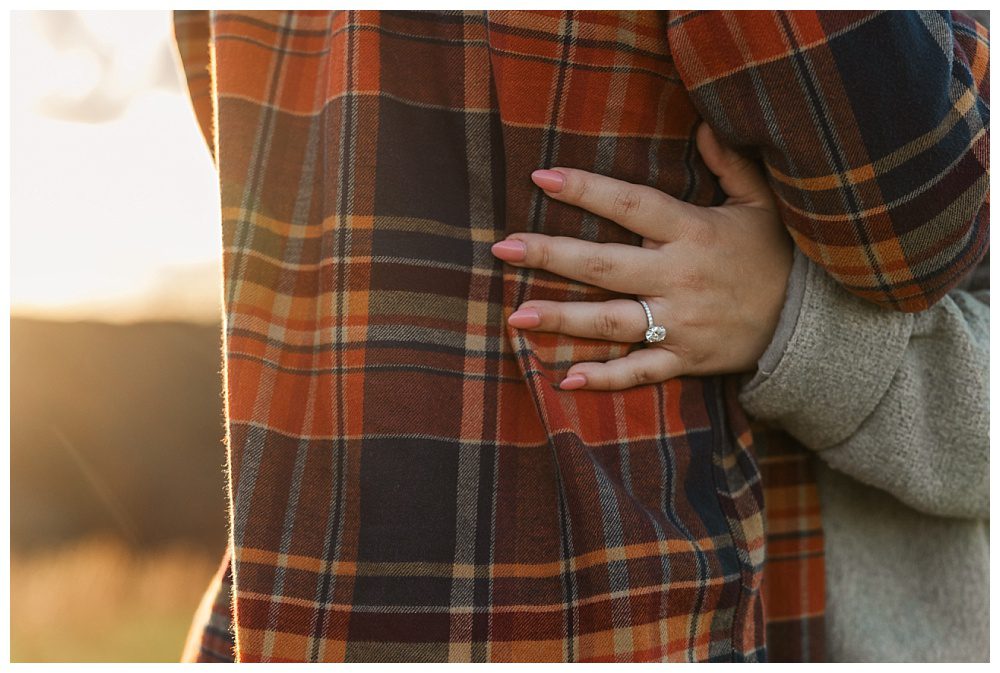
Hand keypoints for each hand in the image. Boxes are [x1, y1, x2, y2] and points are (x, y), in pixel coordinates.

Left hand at [491, 123, 792, 390]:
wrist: (812, 321)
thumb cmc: (778, 255)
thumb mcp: (761, 203)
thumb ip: (730, 164)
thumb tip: (704, 122)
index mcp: (693, 232)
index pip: (630, 205)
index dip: (586, 190)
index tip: (541, 177)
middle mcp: (679, 277)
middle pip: (604, 265)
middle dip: (551, 255)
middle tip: (503, 250)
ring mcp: (681, 321)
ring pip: (612, 321)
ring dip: (562, 319)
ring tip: (515, 315)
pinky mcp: (686, 358)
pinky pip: (641, 370)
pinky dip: (607, 377)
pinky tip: (567, 378)